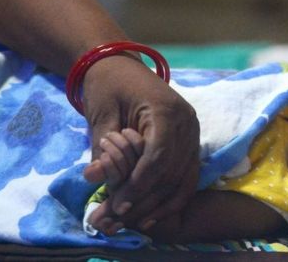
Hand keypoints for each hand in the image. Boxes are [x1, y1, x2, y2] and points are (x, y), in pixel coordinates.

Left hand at [81, 55, 199, 230]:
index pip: (158, 157)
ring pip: (184, 177)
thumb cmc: (108, 85)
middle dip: (146, 199)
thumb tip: (94, 177)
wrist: (120, 65)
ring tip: (137, 222)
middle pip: (172, 171)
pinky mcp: (191, 139)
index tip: (119, 206)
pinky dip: (174, 194)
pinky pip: (188, 173)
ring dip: (161, 203)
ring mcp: (193, 131)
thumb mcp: (101, 114)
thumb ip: (101, 148)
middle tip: (120, 219)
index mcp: (166, 110)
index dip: (140, 185)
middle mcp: (187, 121)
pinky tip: (156, 212)